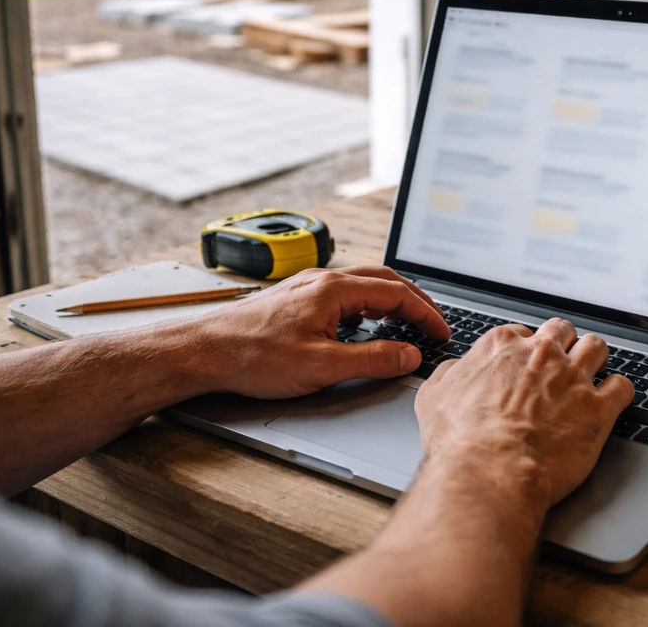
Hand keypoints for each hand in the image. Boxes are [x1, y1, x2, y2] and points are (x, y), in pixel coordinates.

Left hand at [186, 266, 449, 398]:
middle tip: (434, 323)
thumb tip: (410, 355)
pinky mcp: (297, 298)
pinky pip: (345, 293)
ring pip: (364, 284)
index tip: (442, 331)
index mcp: (335, 289)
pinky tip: (365, 323)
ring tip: (408, 322)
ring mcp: (309, 287)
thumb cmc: (253, 356)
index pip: (397, 293)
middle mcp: (323, 280)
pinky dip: (368, 304)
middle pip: (384, 280)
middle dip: (415, 300)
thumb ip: (372, 360)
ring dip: (392, 300)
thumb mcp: (322, 366)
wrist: (205, 351)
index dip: (426, 313)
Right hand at [415, 318, 633, 514]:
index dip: (525, 350)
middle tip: (561, 363)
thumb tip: (454, 370)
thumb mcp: (433, 399)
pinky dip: (620, 391)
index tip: (526, 365)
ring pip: (597, 347)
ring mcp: (572, 378)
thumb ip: (447, 375)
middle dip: (563, 344)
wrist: (489, 473)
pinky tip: (614, 398)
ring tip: (593, 372)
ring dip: (595, 358)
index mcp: (502, 347)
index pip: (522, 333)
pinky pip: (622, 386)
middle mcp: (541, 354)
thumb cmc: (459, 442)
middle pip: (562, 331)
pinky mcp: (598, 408)